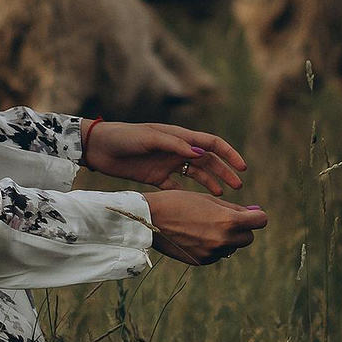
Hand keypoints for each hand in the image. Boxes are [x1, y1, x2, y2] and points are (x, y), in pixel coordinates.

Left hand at [85, 120, 248, 194]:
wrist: (99, 148)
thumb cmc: (124, 137)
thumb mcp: (150, 138)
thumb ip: (174, 145)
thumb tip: (201, 153)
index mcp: (180, 136)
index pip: (212, 143)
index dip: (229, 154)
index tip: (242, 168)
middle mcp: (177, 149)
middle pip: (208, 161)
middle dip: (224, 172)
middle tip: (238, 188)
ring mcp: (168, 164)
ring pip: (196, 175)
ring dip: (211, 183)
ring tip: (223, 197)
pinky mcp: (156, 177)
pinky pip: (178, 187)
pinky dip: (189, 194)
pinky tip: (198, 206)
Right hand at [145, 189, 267, 266]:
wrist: (150, 218)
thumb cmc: (180, 202)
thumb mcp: (209, 200)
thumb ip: (235, 208)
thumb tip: (257, 212)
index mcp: (228, 221)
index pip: (260, 221)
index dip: (256, 216)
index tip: (249, 213)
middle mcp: (223, 240)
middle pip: (249, 238)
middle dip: (242, 229)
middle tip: (226, 219)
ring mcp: (212, 253)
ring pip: (232, 247)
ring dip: (227, 238)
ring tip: (205, 226)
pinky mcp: (202, 261)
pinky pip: (217, 254)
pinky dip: (213, 246)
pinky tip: (196, 235)